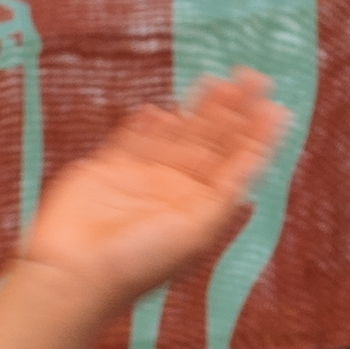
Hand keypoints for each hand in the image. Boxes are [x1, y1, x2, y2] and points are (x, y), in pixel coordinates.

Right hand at [9, 75, 284, 305]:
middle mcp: (171, 191)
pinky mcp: (104, 172)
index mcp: (198, 208)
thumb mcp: (198, 228)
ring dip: (196, 110)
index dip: (254, 134)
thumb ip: (227, 188)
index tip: (273, 104)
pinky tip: (158, 110)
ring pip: (173, 135)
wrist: (77, 271)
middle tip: (252, 77)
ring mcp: (137, 179)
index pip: (233, 163)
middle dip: (230, 111)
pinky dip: (144, 127)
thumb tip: (260, 153)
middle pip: (208, 142)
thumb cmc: (140, 261)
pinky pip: (129, 142)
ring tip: (217, 81)